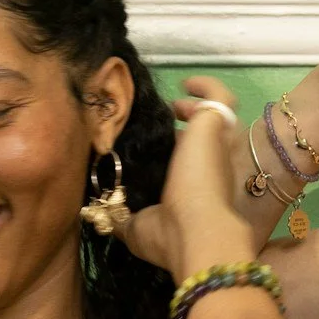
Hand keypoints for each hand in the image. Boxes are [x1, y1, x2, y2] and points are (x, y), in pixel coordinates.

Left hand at [117, 77, 260, 277]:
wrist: (198, 233)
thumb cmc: (170, 236)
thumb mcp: (136, 229)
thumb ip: (120, 217)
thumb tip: (98, 212)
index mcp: (196, 190)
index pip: (190, 165)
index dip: (178, 154)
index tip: (158, 148)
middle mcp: (212, 165)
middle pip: (205, 139)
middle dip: (188, 129)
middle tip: (167, 122)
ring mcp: (216, 144)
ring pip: (218, 116)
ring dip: (198, 107)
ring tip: (176, 106)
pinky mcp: (213, 124)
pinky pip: (220, 96)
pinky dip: (207, 86)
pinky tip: (187, 83)